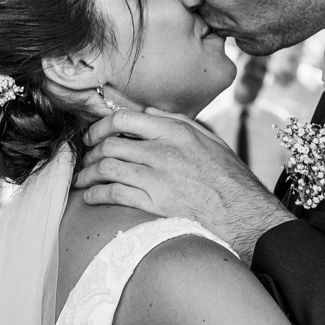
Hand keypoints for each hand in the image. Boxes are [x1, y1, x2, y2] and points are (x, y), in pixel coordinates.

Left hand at [75, 108, 293, 262]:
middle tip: (86, 158)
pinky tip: (89, 196)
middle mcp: (163, 151)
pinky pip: (114, 194)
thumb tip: (149, 113)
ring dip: (88, 173)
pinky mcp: (154, 203)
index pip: (124, 119)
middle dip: (91, 152)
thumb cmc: (228, 175)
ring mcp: (157, 178)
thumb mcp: (208, 138)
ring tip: (82, 179)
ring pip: (107, 168)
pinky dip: (95, 194)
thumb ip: (178, 121)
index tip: (94, 134)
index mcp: (175, 131)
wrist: (242, 211)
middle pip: (111, 145)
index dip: (102, 126)